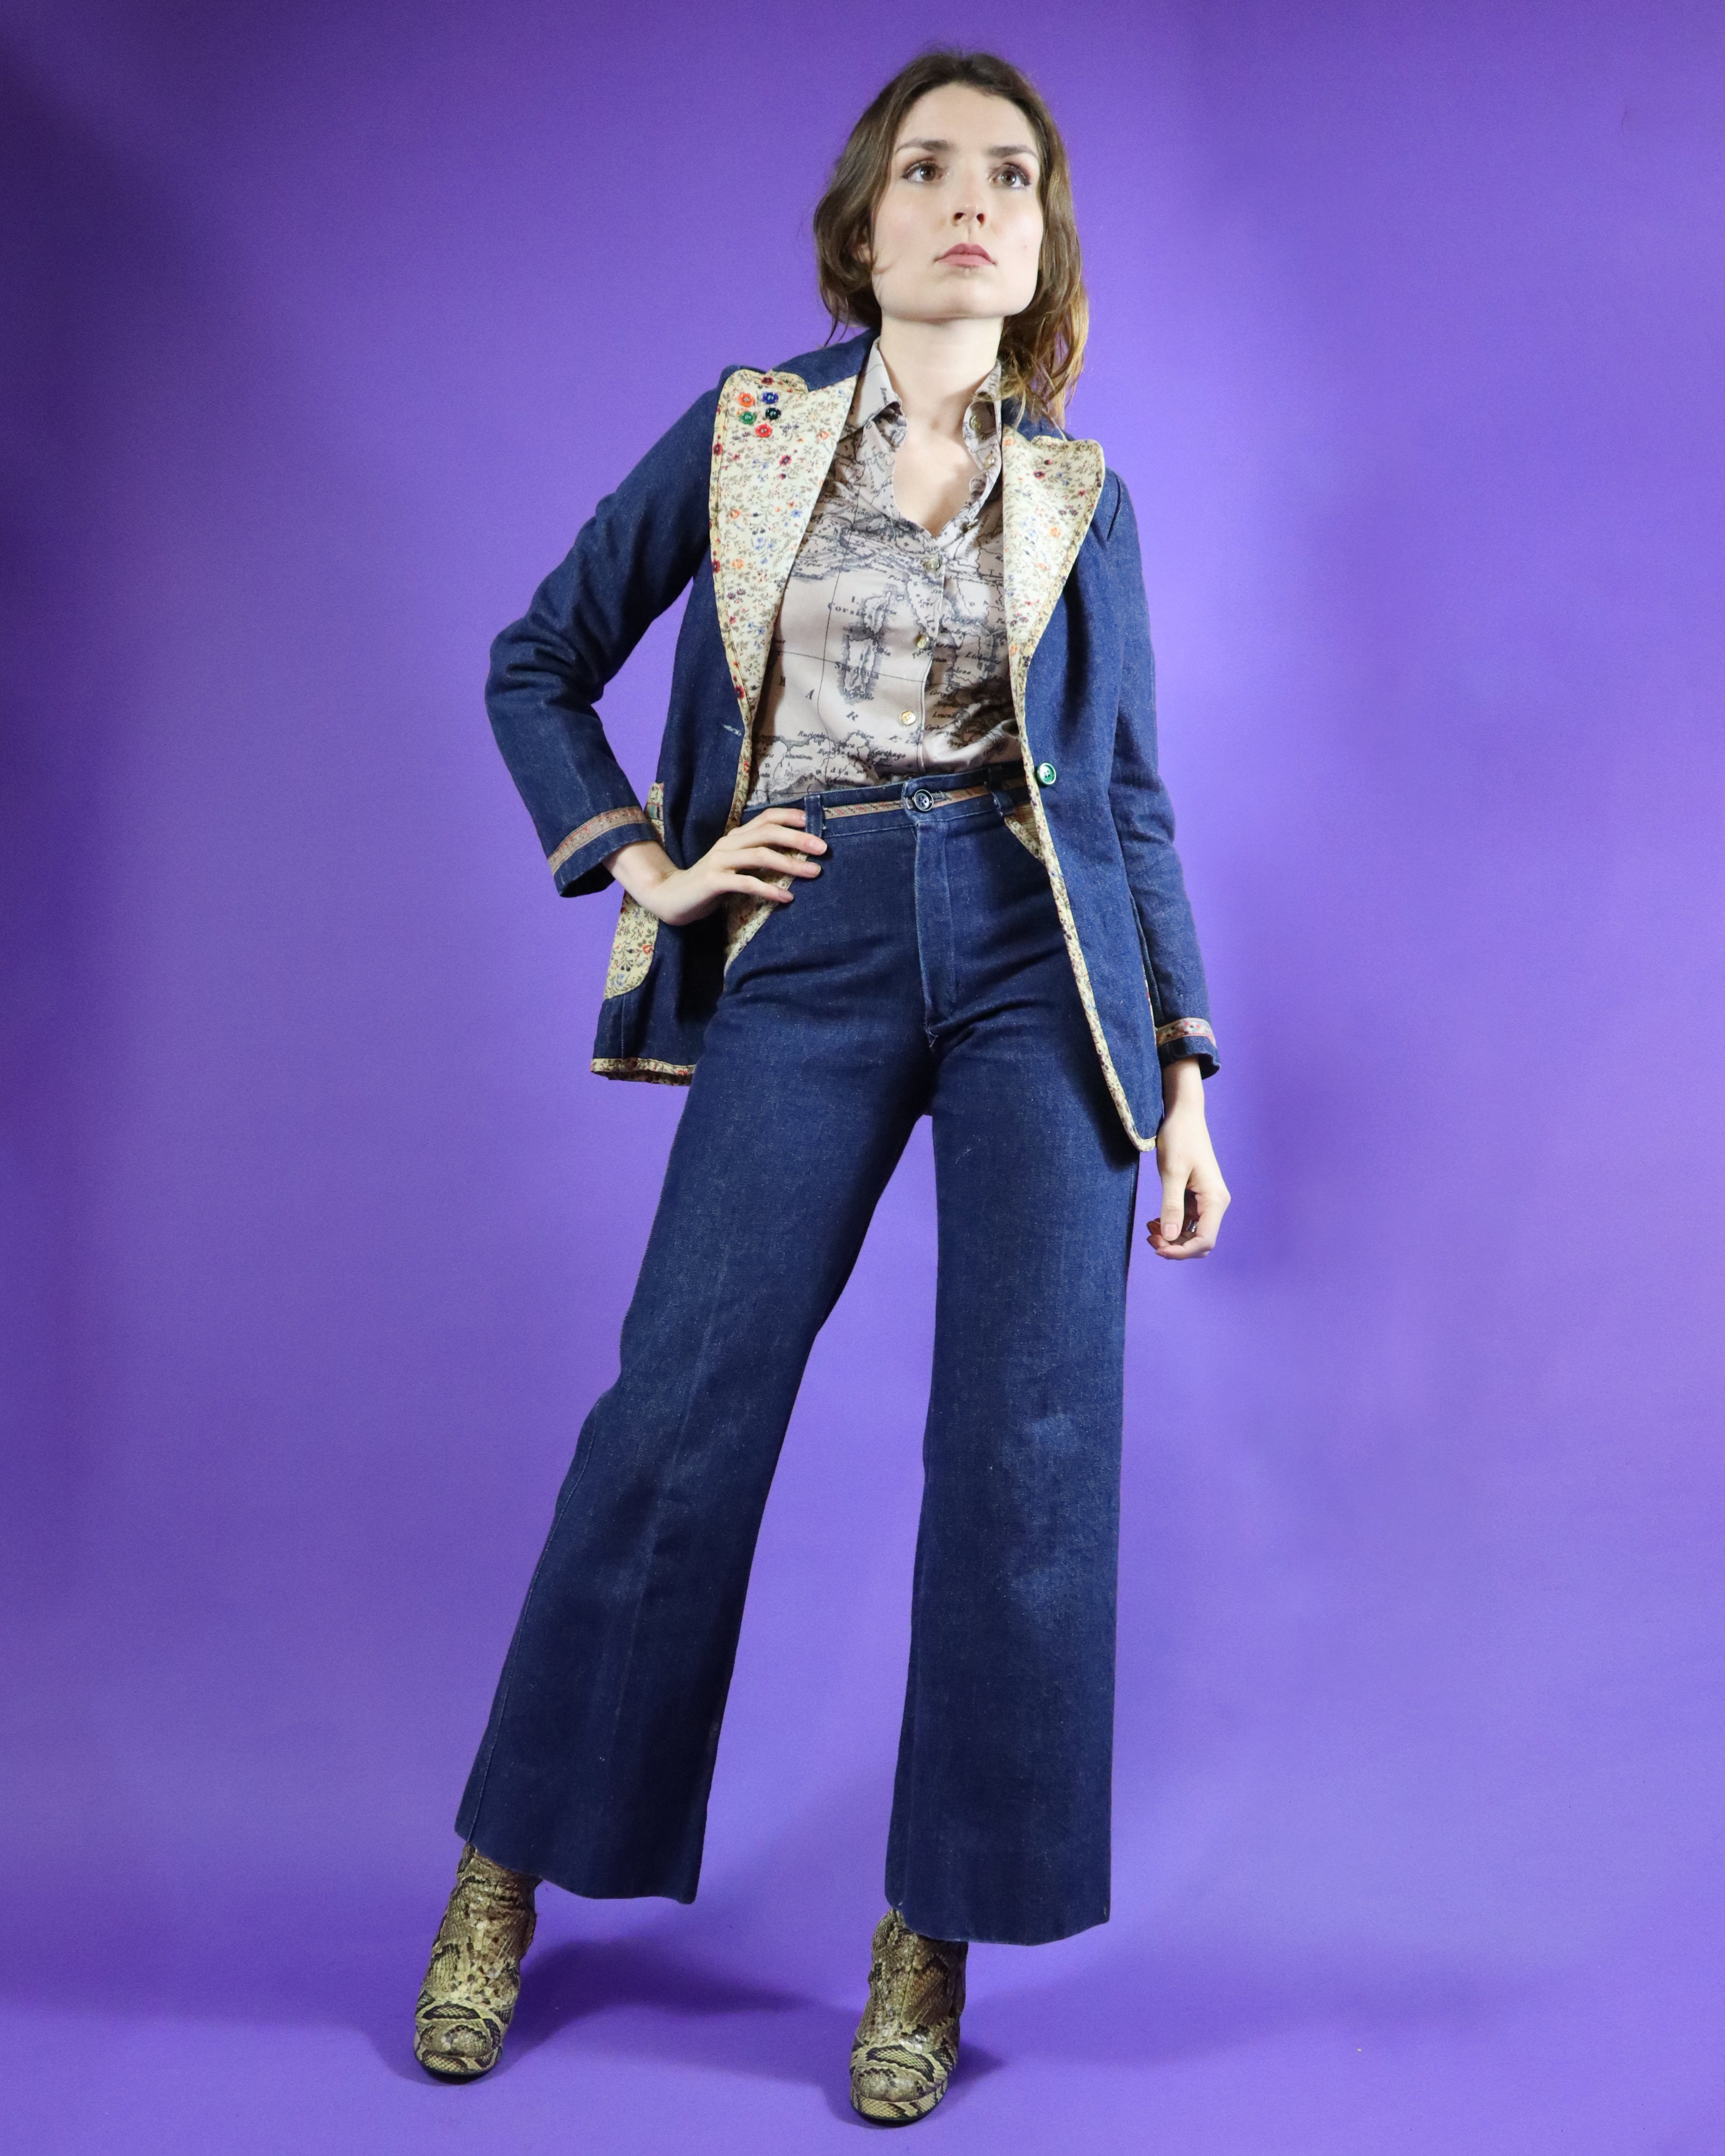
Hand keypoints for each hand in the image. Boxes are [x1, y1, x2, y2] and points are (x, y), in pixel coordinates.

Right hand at [603, 808, 825, 927]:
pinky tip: (787, 897)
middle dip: (798, 838)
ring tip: (814, 873)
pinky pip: (745, 883)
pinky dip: (768, 890)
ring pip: (760, 855)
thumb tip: (794, 858)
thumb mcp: (735, 866)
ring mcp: (720, 861)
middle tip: (823, 848)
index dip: (790, 816)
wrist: (670, 897)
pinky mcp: (713, 881)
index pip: (766, 818)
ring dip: (790, 863)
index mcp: (735, 837)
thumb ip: (757, 858)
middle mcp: (729, 843)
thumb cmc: (709, 884)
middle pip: (767, 832)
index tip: (813, 821)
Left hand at [1147, 1057, 1228, 1259]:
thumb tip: (1170, 1237)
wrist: (1183, 1116)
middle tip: (1150, 1237)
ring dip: (1172, 1238)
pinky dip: (1171, 1226)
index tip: (1157, 1248)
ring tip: (1149, 1229)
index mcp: (1215, 1199)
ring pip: (1192, 1234)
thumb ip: (1172, 1206)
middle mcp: (1215, 1203)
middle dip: (1176, 1246)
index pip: (1205, 1240)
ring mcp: (1206, 1201)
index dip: (1182, 1251)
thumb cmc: (1179, 1139)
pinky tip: (1154, 1221)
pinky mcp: (1196, 1197)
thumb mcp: (1172, 1172)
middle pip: (1200, 1241)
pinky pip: (1187, 1222)